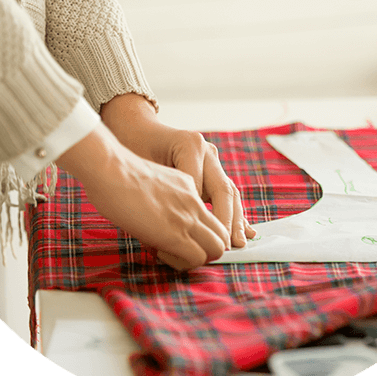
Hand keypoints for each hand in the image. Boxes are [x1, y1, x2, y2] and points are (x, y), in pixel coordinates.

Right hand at [56, 122, 229, 269]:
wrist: (110, 168)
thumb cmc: (117, 172)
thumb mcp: (152, 179)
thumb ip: (164, 194)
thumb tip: (160, 214)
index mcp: (188, 185)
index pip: (213, 214)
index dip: (206, 233)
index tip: (188, 240)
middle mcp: (194, 200)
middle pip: (223, 233)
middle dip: (210, 249)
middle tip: (186, 253)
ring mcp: (187, 216)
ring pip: (217, 248)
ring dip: (200, 258)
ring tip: (175, 256)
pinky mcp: (175, 232)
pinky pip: (197, 257)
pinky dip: (184, 264)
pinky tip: (163, 254)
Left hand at [100, 94, 256, 247]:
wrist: (136, 129)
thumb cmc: (132, 147)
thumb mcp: (140, 168)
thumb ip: (159, 193)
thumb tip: (170, 230)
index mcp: (190, 145)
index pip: (199, 188)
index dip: (199, 217)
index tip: (195, 243)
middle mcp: (207, 151)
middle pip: (223, 190)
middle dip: (227, 221)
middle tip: (229, 246)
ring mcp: (212, 158)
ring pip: (229, 192)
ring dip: (235, 219)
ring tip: (240, 243)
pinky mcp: (212, 168)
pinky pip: (225, 192)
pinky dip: (233, 212)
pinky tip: (244, 231)